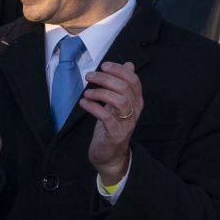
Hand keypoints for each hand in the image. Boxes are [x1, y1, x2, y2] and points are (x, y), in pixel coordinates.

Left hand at [77, 60, 143, 186]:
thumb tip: (128, 65)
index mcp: (136, 101)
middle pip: (125, 88)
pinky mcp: (116, 133)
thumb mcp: (116, 104)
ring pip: (120, 100)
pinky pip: (107, 117)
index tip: (104, 65)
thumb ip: (121, 85)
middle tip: (90, 76)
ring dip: (100, 93)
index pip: (133, 80)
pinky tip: (84, 103)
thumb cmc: (111, 127)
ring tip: (87, 93)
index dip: (119, 70)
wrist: (109, 154)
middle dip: (106, 78)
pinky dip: (94, 107)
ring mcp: (127, 122)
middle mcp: (134, 110)